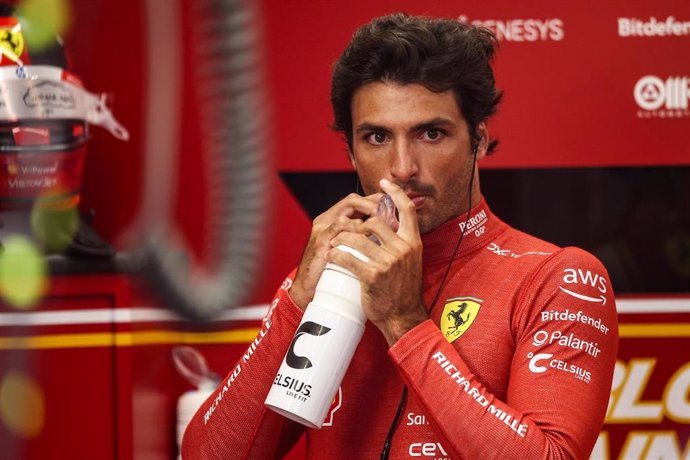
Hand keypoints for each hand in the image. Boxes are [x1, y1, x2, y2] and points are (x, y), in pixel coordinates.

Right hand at [289, 192, 381, 309]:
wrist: (308, 290)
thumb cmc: (329, 273)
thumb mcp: (347, 252)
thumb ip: (360, 241)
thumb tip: (386, 237)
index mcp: (332, 221)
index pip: (356, 202)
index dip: (374, 202)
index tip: (392, 210)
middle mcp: (326, 220)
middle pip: (353, 200)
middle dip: (374, 204)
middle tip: (391, 215)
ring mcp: (323, 229)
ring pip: (348, 209)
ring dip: (370, 213)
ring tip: (385, 224)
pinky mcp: (321, 240)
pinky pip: (341, 226)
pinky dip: (357, 227)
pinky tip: (370, 235)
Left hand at [327, 179, 427, 344]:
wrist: (402, 317)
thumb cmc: (403, 290)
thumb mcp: (410, 261)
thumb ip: (401, 243)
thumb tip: (388, 225)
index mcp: (413, 243)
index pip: (407, 210)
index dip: (395, 193)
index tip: (384, 183)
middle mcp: (402, 249)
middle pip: (375, 221)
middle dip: (358, 224)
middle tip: (347, 231)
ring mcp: (388, 262)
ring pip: (357, 238)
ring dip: (342, 239)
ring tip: (335, 244)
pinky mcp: (372, 275)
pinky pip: (348, 257)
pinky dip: (336, 255)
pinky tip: (332, 257)